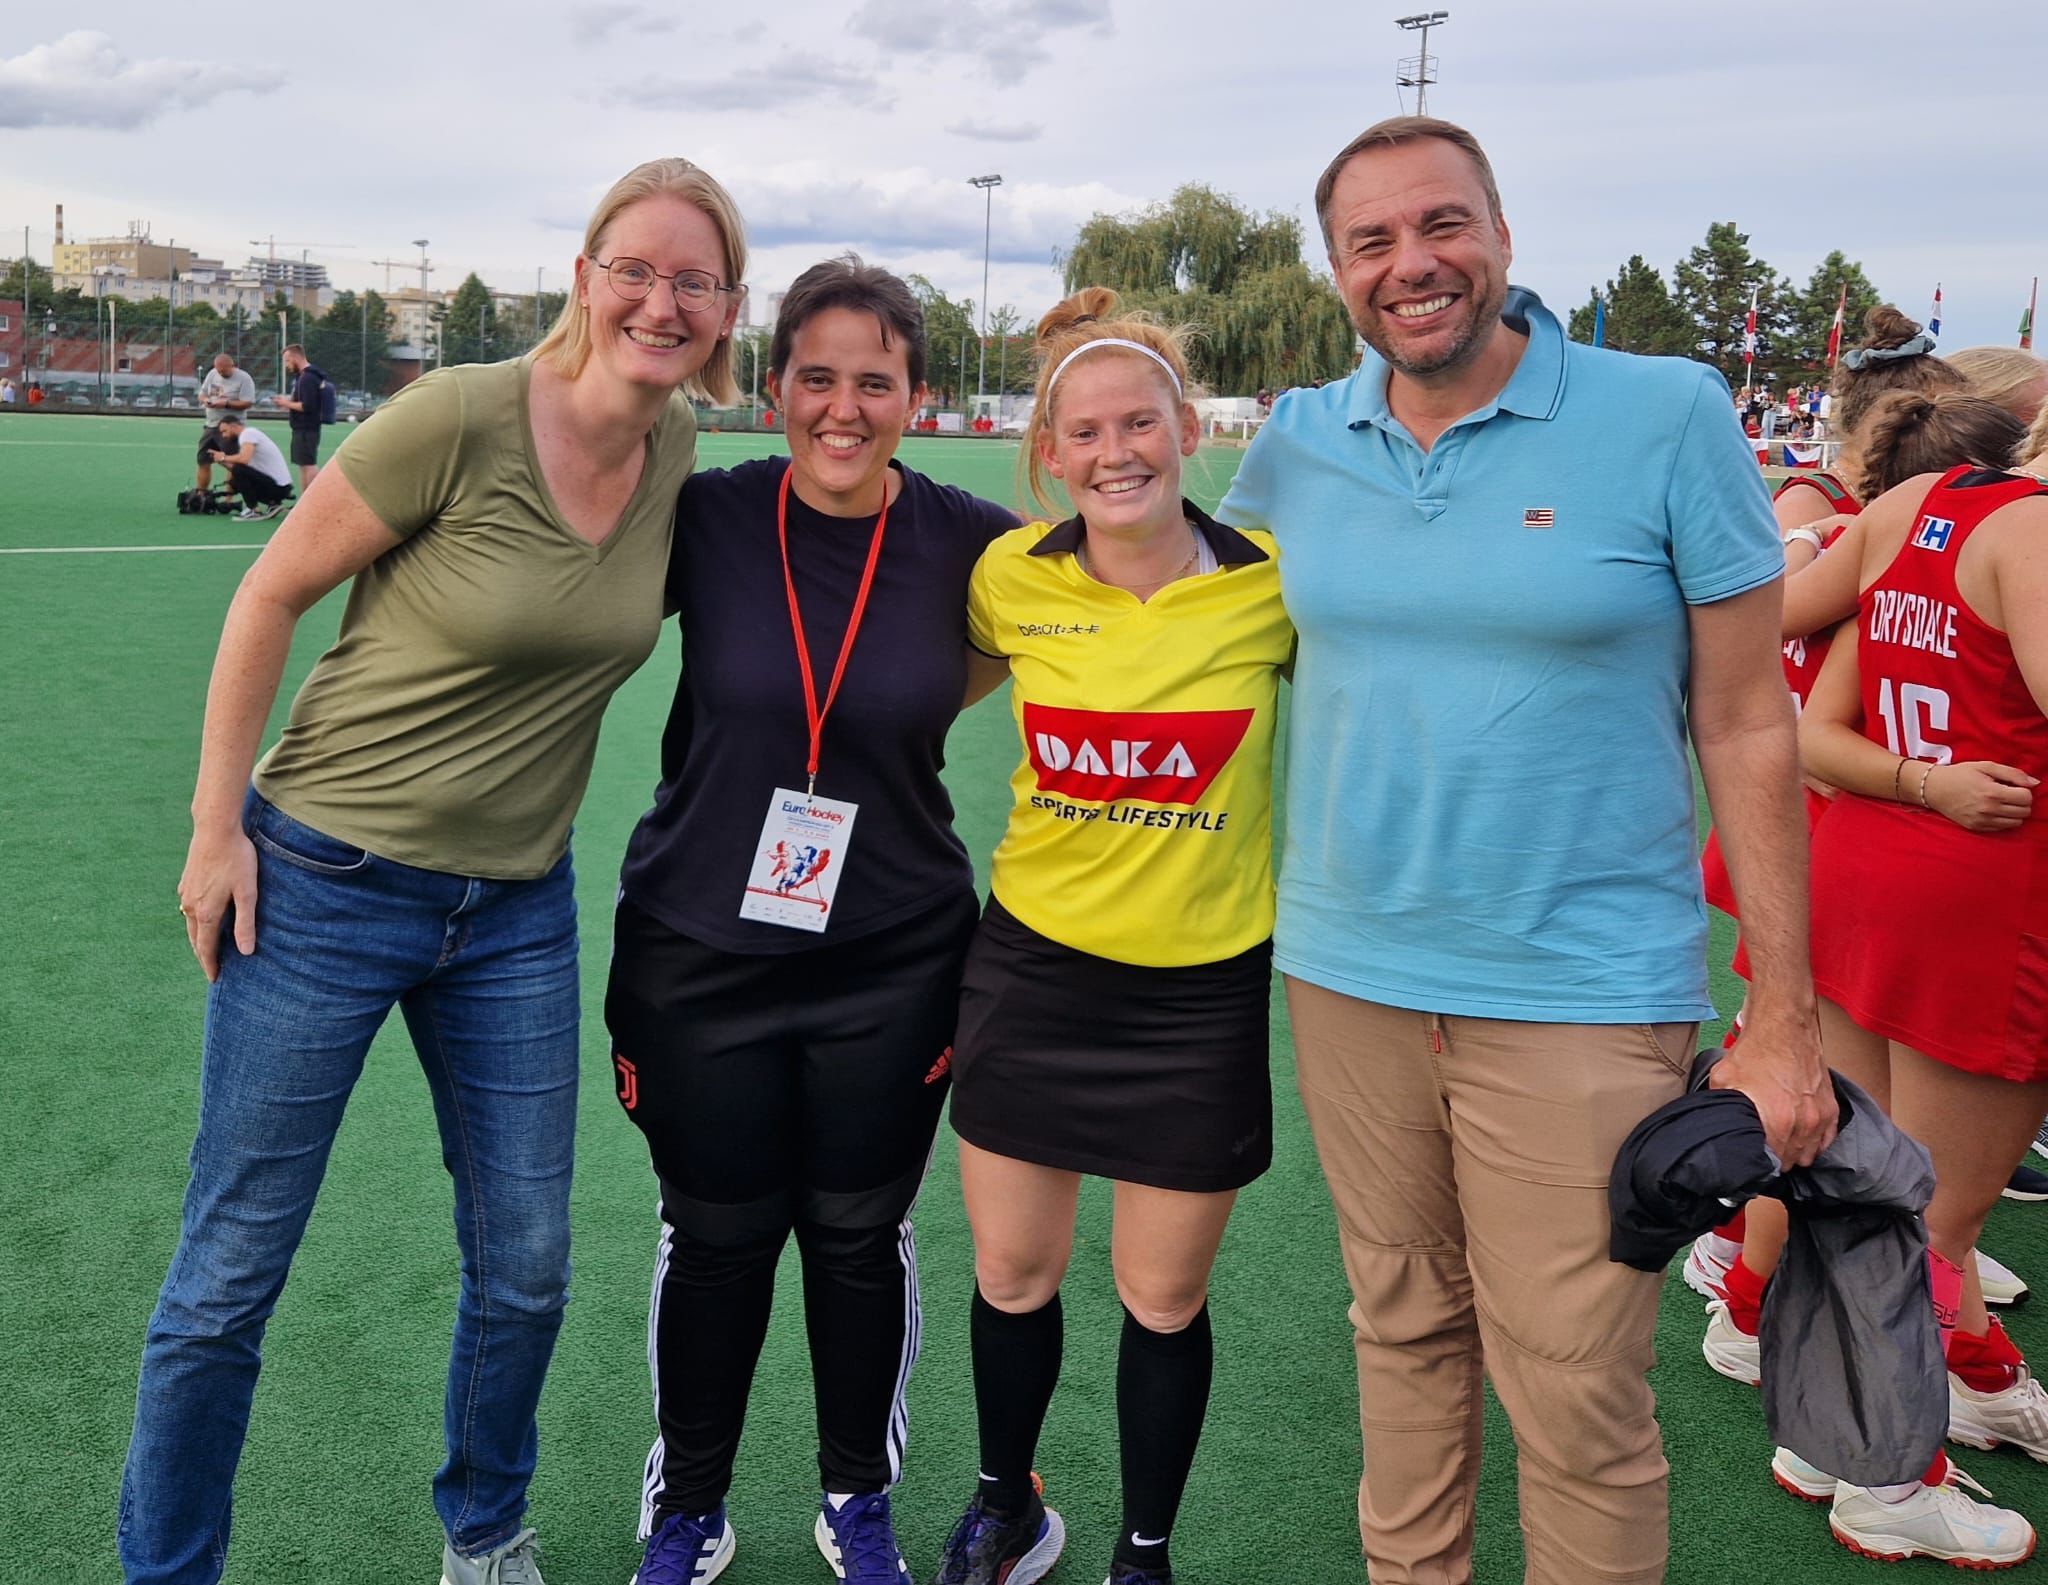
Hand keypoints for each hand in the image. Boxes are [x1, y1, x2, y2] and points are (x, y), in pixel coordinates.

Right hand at [177, 826, 258, 980]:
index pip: (206, 948)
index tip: (214, 979)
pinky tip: (202, 919)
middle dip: (203, 955)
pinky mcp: (186, 881)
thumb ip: (246, 923)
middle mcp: (191, 906)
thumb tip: (245, 951)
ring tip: (207, 949)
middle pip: (195, 939)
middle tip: (211, 969)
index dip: (210, 964)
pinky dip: (195, 921)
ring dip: (198, 939)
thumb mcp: (247, 892)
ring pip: (190, 924)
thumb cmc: (236, 859)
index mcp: (207, 912)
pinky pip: (188, 909)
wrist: (215, 829)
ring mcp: (186, 893)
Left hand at [1708, 1008, 1835, 1167]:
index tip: (1751, 1161)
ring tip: (1779, 1147)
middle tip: (1762, 1153)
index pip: (1771, 1163)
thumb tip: (1714, 1124)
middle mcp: (1804, 1124)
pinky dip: (1814, 1143)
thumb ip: (1720, 1107)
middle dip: (1776, 1160)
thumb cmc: (1756, 1050)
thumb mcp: (1724, 1079)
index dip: (1759, 1164)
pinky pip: (1826, 1140)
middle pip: (1791, 1161)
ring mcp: (1821, 1117)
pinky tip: (1800, 1140)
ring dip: (1795, 1154)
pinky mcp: (1831, 1107)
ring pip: (1809, 1154)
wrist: (1785, 1025)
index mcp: (1777, 1122)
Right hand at [1922, 761, 2035, 832]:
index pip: (2026, 798)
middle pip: (2024, 812)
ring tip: (2002, 802)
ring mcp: (1982, 821)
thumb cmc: (1960, 774)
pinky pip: (2002, 828)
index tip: (2013, 786)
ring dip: (2014, 812)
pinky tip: (1993, 810)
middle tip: (2009, 794)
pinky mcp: (1977, 827)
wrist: (1934, 788)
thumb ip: (2013, 773)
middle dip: (2021, 802)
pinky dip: (2003, 819)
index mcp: (1992, 792)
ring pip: (2016, 822)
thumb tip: (2035, 783)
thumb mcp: (1986, 766)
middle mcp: (1988, 809)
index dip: (2024, 790)